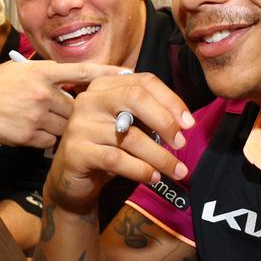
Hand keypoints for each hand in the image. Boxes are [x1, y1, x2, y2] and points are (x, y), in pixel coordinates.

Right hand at [0, 60, 128, 147]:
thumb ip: (46, 75)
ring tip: (38, 121)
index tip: (128, 72)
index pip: (81, 70)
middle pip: (75, 108)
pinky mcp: (28, 134)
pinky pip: (49, 141)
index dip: (107, 71)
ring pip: (64, 126)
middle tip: (58, 113)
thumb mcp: (20, 71)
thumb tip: (74, 78)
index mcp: (41, 71)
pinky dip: (43, 140)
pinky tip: (27, 131)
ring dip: (58, 127)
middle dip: (72, 113)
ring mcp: (35, 114)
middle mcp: (41, 91)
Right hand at [46, 72, 192, 214]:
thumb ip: (148, 116)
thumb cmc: (106, 148)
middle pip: (135, 97)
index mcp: (104, 86)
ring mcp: (80, 125)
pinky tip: (154, 178)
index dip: (171, 100)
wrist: (72, 179)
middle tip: (181, 143)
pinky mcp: (76, 151)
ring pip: (129, 135)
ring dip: (159, 156)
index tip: (189, 123)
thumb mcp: (128, 126)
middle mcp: (89, 100)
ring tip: (176, 170)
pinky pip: (116, 159)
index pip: (144, 82)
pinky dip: (141, 170)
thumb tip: (183, 122)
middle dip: (165, 121)